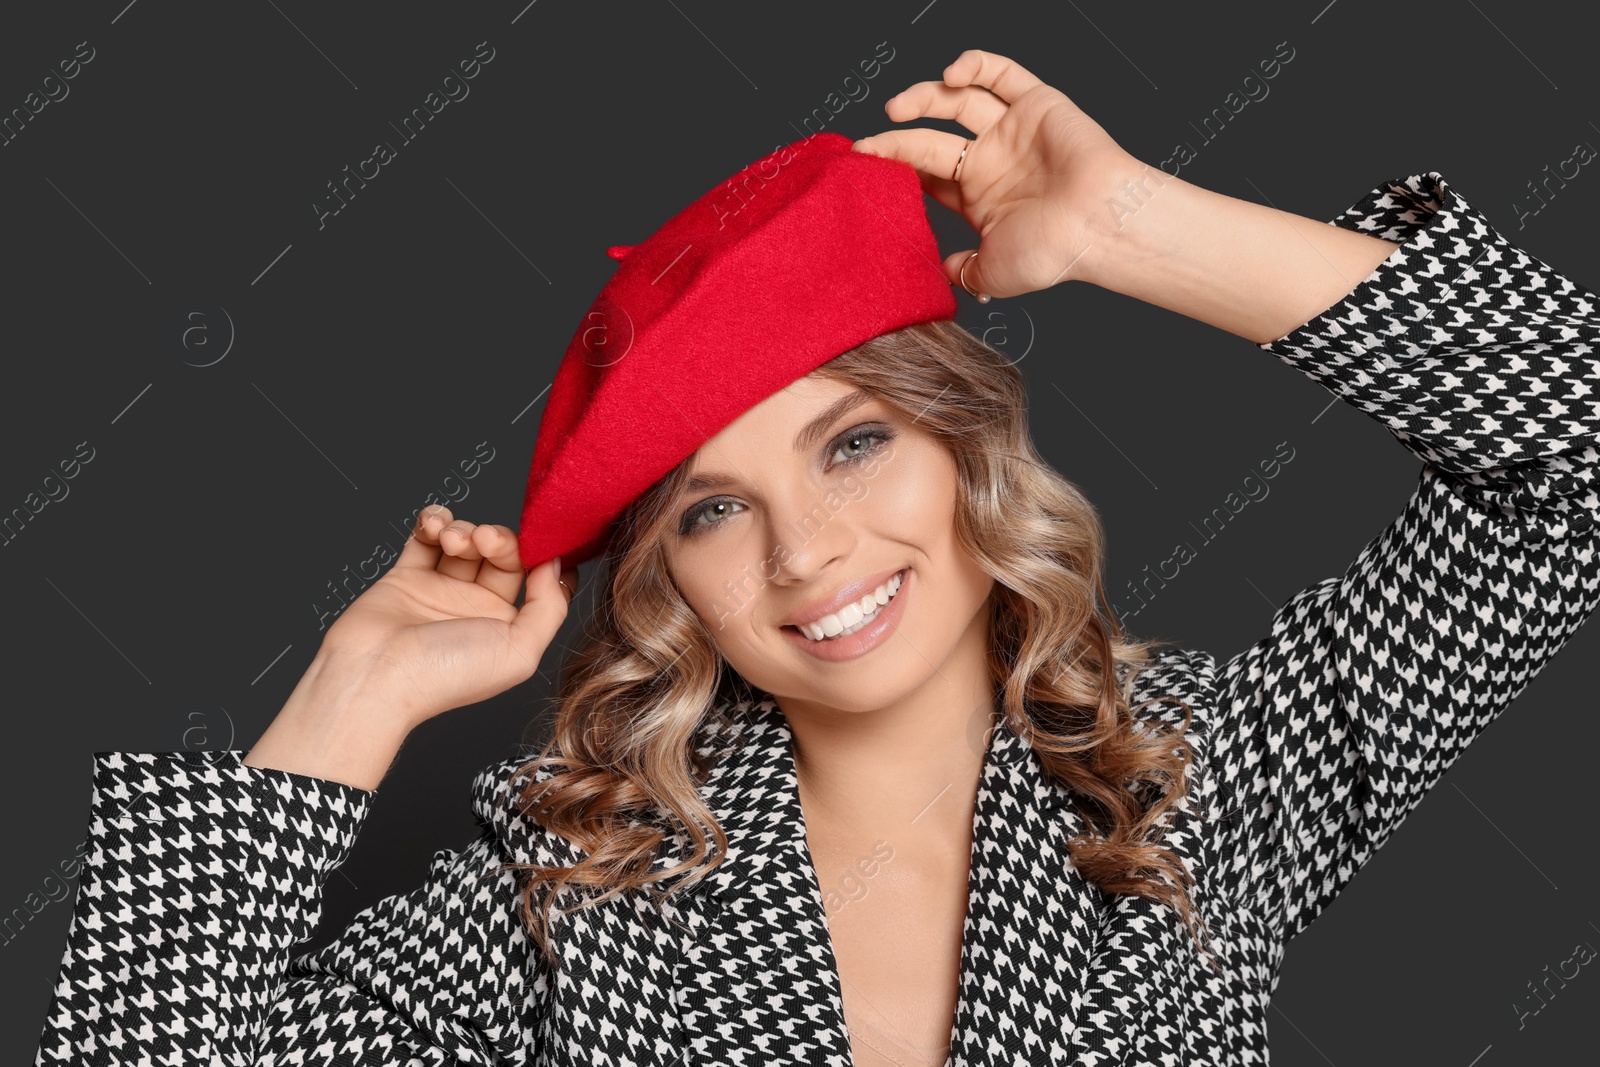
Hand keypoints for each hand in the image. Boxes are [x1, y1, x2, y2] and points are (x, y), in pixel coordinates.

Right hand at [244, 503, 580, 788]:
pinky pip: (426, 536)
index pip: (537, 579)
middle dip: (497, 538)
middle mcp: (476, 608)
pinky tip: (434, 526)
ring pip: (465, 541)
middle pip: (502, 553)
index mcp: (507, 627)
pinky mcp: (406, 576)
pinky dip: (434, 521)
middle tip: (485, 540)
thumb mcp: (519, 650)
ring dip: (464, 529)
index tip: (540, 538)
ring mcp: (441, 590)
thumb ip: (549, 606)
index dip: (541, 554)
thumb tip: (559, 566)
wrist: (373, 676)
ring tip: (453, 541)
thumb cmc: (443, 675)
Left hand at [852, 48, 1138, 299]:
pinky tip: (951, 75)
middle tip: (870, 144)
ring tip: (897, 108)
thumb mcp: (992, 274)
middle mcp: (994, 161)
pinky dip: (974, 65)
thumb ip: (964, 272)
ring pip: (959, 101)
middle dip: (898, 139)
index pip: (929, 174)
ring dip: (924, 96)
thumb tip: (944, 274)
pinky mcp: (1036, 103)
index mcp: (981, 197)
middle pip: (933, 138)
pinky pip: (1001, 73)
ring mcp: (1013, 131)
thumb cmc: (1054, 252)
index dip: (898, 168)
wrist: (1098, 224)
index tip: (868, 168)